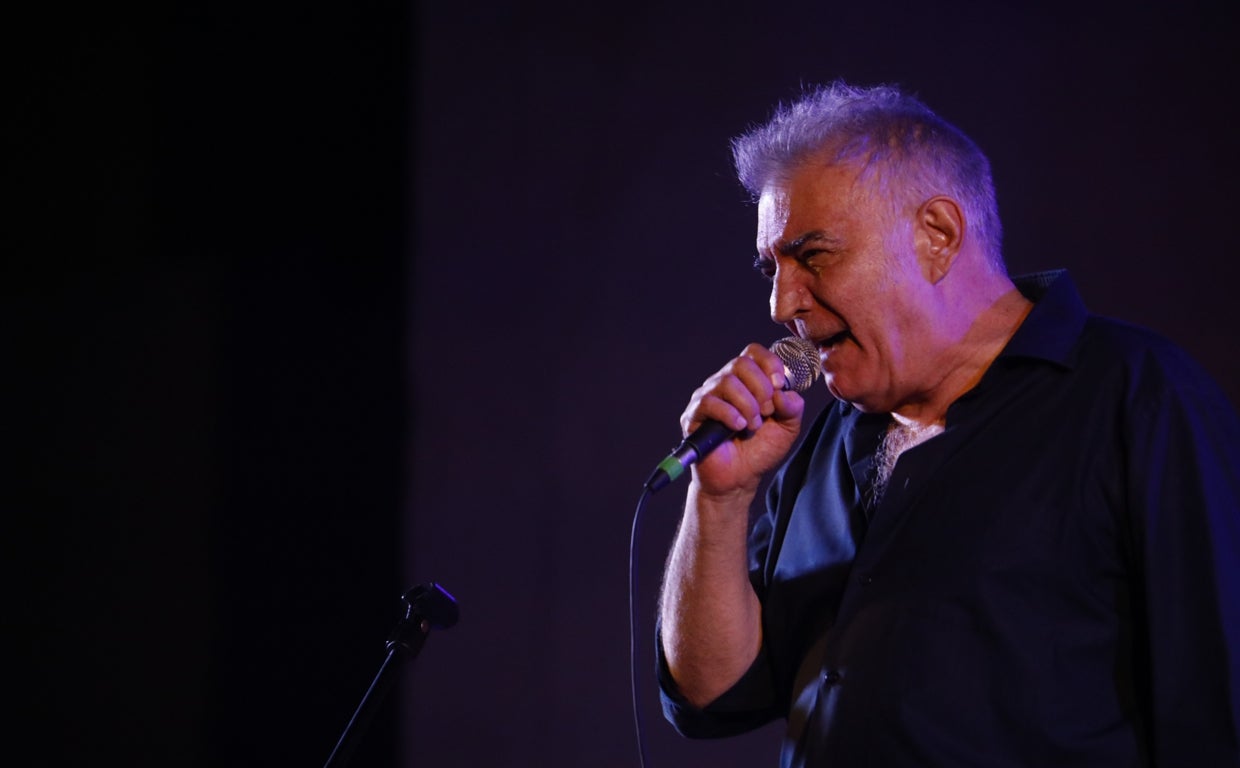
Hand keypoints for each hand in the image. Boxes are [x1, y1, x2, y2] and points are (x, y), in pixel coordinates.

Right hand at [680, 343, 805, 497]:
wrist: (739, 479)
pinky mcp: (693, 416)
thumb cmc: (759, 450)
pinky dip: (729, 414)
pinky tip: (738, 428)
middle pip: (741, 364)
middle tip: (767, 412)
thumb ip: (792, 406)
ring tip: (752, 425)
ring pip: (727, 382)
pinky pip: (709, 402)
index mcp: (746, 381)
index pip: (753, 353)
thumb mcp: (787, 427)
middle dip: (761, 388)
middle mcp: (724, 383)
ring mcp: (707, 398)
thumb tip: (783, 391)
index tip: (780, 385)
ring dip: (747, 405)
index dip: (769, 363)